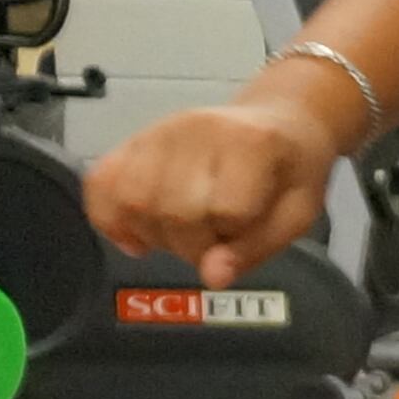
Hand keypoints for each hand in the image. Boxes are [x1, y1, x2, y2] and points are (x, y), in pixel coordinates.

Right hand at [87, 98, 344, 287]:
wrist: (278, 120)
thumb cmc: (291, 170)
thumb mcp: (297, 213)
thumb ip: (256, 247)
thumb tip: (212, 278)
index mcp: (251, 144)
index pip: (225, 211)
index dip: (232, 238)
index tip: (241, 235)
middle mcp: (198, 129)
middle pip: (173, 209)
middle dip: (190, 246)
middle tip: (210, 242)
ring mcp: (160, 130)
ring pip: (131, 199)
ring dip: (151, 234)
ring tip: (178, 236)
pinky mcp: (135, 138)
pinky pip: (101, 182)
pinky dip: (109, 217)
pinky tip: (135, 234)